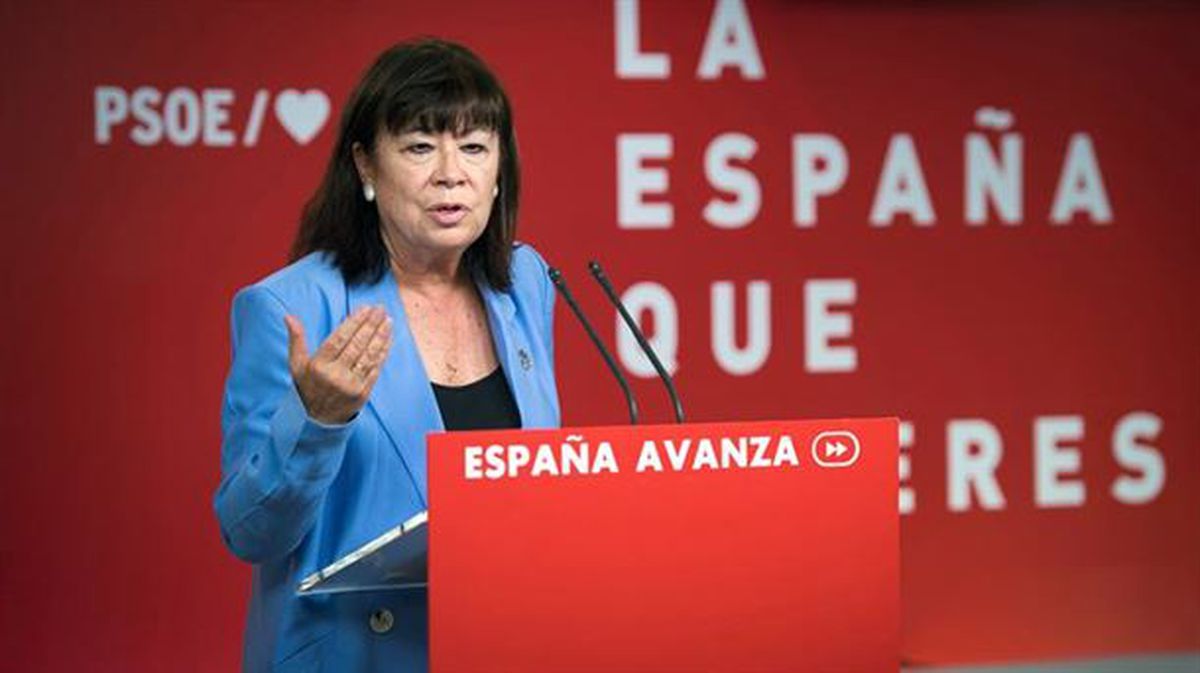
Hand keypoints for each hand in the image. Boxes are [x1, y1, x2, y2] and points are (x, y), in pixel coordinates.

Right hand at [284, 306, 393, 424]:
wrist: (316, 420)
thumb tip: (289, 316)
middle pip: (357, 345)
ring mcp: (350, 386)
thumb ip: (296, 339)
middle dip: (371, 325)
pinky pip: (375, 369)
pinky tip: (388, 339)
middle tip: (380, 309)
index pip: (339, 339)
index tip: (366, 308)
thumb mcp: (296, 365)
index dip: (354, 322)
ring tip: (388, 320)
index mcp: (318, 366)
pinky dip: (383, 353)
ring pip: (369, 356)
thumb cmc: (306, 387)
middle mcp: (335, 376)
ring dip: (381, 336)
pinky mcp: (362, 394)